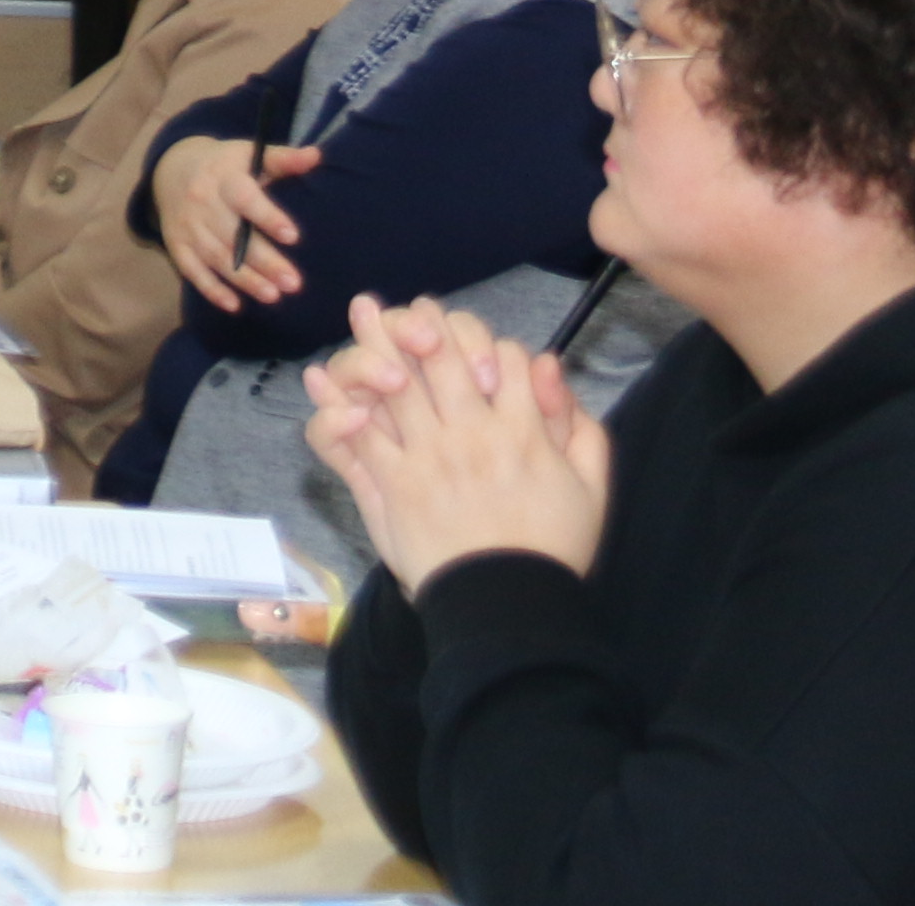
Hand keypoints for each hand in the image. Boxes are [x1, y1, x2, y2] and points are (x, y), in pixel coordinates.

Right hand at [156, 135, 322, 311]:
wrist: (172, 169)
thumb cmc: (225, 165)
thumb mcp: (249, 154)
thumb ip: (283, 159)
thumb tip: (317, 156)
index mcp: (222, 176)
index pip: (244, 197)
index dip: (267, 216)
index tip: (293, 236)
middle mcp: (202, 201)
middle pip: (233, 235)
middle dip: (264, 261)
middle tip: (295, 283)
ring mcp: (187, 225)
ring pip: (216, 256)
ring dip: (244, 279)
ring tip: (274, 296)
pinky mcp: (177, 244)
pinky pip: (192, 270)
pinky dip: (211, 289)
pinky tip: (234, 305)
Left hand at [313, 298, 609, 591]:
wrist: (507, 606)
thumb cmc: (552, 548)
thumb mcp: (591, 488)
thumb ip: (579, 426)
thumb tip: (548, 368)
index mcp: (523, 432)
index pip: (506, 358)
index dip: (493, 344)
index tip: (485, 355)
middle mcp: (471, 434)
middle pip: (443, 356)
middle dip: (426, 322)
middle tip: (410, 307)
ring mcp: (427, 456)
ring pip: (396, 382)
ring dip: (377, 342)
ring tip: (364, 310)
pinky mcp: (393, 483)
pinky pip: (360, 433)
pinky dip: (340, 403)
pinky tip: (324, 380)